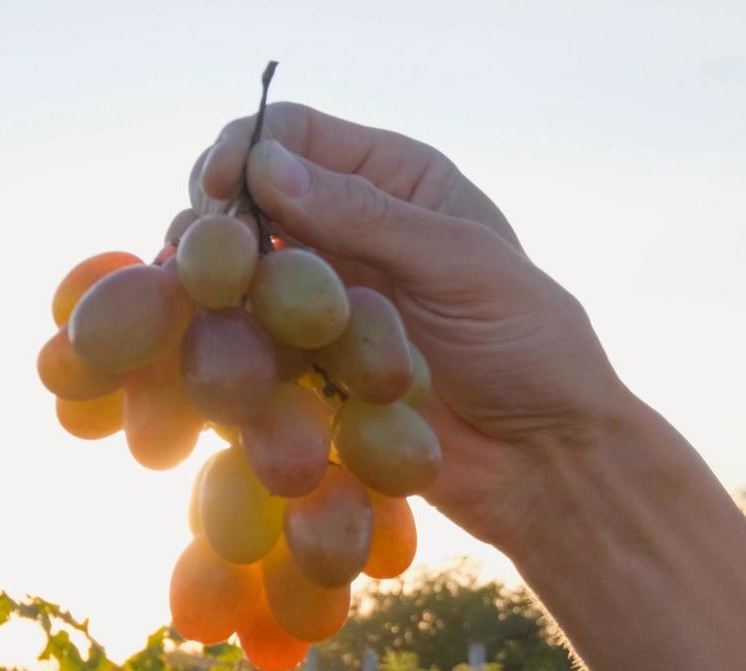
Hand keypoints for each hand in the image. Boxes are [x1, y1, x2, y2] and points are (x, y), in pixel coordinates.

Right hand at [192, 103, 633, 548]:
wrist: (543, 460)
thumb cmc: (531, 347)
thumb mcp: (460, 265)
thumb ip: (366, 215)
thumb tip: (266, 165)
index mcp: (393, 180)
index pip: (294, 135)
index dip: (244, 151)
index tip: (216, 191)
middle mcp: (346, 233)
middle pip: (246, 203)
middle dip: (214, 226)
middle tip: (201, 263)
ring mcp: (320, 305)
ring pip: (233, 278)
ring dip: (207, 292)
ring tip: (201, 316)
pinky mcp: (303, 369)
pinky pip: (242, 348)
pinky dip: (218, 350)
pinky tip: (212, 365)